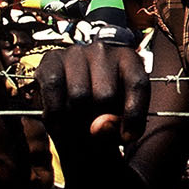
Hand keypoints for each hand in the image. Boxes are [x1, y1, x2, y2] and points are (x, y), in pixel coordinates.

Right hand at [36, 41, 150, 149]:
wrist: (68, 106)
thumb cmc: (100, 111)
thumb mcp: (117, 121)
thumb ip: (115, 127)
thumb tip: (99, 127)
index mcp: (129, 59)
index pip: (137, 84)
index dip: (134, 115)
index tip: (127, 138)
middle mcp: (103, 50)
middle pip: (105, 95)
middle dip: (98, 122)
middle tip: (92, 132)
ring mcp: (76, 52)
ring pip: (78, 95)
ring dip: (74, 121)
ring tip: (74, 128)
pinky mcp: (51, 60)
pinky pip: (54, 89)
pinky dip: (54, 113)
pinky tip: (57, 121)